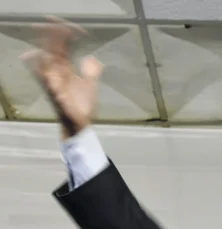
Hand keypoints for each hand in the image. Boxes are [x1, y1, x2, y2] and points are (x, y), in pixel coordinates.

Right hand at [20, 16, 103, 138]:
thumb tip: (94, 59)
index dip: (68, 37)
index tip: (78, 29)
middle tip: (52, 21)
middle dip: (52, 35)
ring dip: (46, 48)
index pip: (64, 47)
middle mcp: (58, 74)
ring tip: (46, 35)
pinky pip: (47, 82)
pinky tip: (39, 60)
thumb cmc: (82, 107)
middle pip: (52, 49)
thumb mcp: (91, 86)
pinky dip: (42, 71)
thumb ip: (92, 72)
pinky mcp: (56, 95)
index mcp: (66, 70)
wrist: (81, 125)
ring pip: (46, 62)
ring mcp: (55, 83)